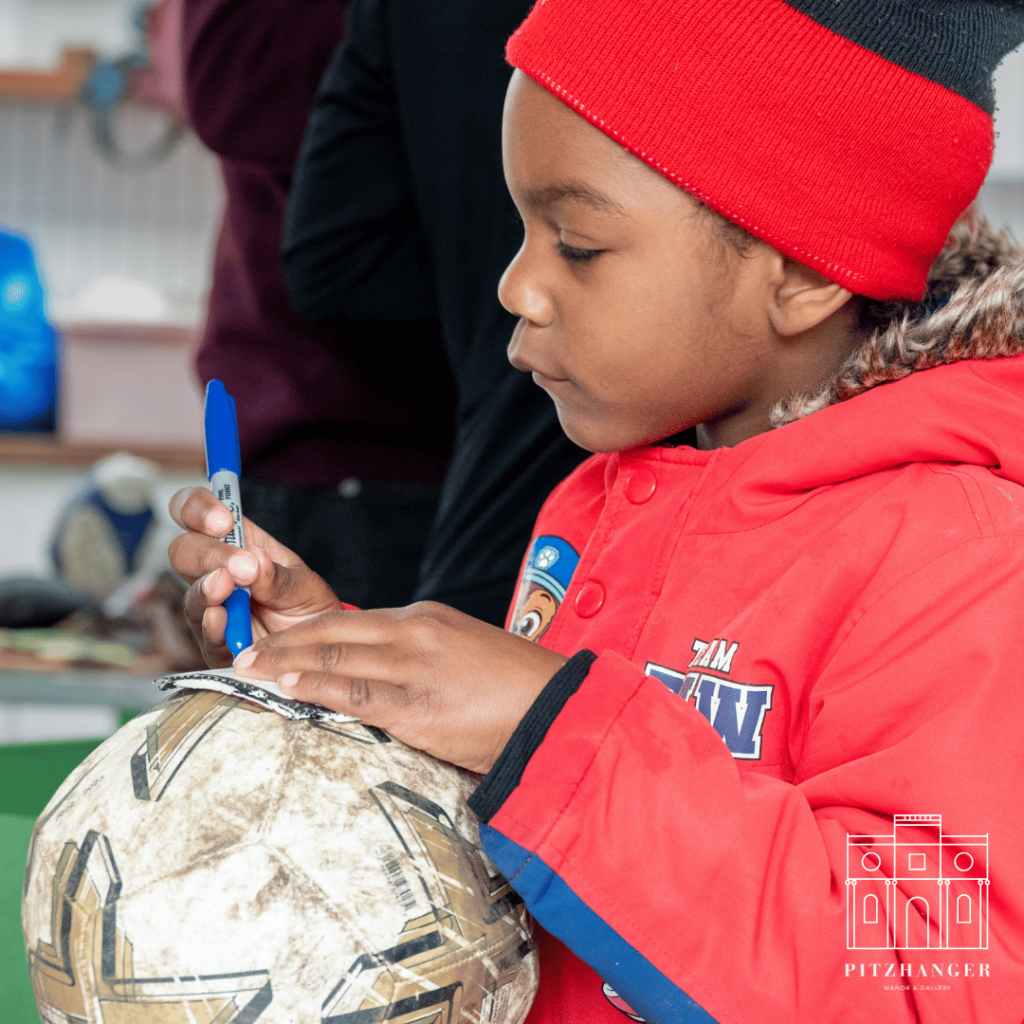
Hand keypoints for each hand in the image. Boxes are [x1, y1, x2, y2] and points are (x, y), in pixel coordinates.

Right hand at [168, 486, 342, 665]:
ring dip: (206, 588)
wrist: (317, 651)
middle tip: (241, 567)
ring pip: (190, 593)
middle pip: (183, 550)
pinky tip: (220, 618)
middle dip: (208, 554)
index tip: (222, 521)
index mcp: (237, 543)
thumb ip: (279, 576)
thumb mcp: (304, 586)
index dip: (198, 509)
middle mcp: (216, 572)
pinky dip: (211, 626)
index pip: (197, 512)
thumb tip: (256, 559)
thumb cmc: (307, 608)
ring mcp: (211, 608)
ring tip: (225, 586)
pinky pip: (204, 634)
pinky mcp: (213, 643)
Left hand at [233, 601, 567, 772]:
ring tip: (248, 667)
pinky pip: (355, 692)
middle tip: (242, 649)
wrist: (555, 709)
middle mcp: (415, 632)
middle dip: (283, 640)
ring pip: (336, 656)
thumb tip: (382, 673)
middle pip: (333, 630)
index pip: (351, 620)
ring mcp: (415, 665)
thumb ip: (421, 656)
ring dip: (285, 661)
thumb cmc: (514, 688)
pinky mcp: (418, 703)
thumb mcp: (464, 654)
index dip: (306, 630)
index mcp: (426, 618)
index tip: (275, 641)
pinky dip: (315, 687)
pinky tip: (287, 687)